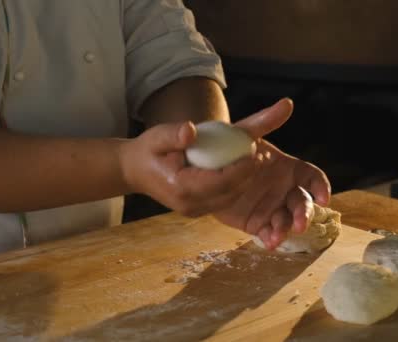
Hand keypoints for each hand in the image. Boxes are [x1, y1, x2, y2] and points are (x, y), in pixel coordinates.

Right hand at [119, 121, 260, 216]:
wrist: (135, 171)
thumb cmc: (148, 151)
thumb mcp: (156, 136)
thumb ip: (173, 134)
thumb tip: (191, 130)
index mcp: (181, 188)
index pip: (220, 181)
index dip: (241, 168)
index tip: (255, 151)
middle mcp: (190, 205)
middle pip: (230, 192)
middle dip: (249, 175)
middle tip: (262, 155)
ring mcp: (195, 210)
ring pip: (231, 198)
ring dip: (246, 181)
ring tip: (258, 160)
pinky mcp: (200, 210)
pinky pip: (225, 199)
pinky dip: (237, 185)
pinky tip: (246, 169)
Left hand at [213, 99, 330, 249]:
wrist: (205, 167)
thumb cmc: (231, 147)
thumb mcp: (247, 132)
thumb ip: (267, 120)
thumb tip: (287, 103)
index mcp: (288, 169)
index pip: (313, 178)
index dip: (321, 187)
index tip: (324, 198)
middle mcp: (284, 190)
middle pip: (303, 203)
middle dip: (304, 214)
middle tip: (299, 224)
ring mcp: (272, 207)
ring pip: (286, 220)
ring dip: (286, 228)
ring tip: (277, 234)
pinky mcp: (257, 222)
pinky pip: (268, 232)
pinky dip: (271, 238)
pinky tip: (269, 242)